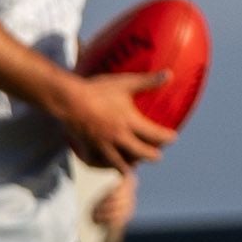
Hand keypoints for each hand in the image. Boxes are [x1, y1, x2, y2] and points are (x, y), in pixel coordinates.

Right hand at [40, 68, 170, 169]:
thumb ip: (148, 81)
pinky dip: (104, 167)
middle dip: (152, 156)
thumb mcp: (125, 83)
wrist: (68, 100)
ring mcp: (102, 146)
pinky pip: (98, 164)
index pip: (155, 135)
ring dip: (129, 166)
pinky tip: (106, 166)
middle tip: (158, 156)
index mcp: (129, 123)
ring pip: (119, 164)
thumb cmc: (98, 90)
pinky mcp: (87, 149)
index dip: (167, 138)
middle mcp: (118, 138)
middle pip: (140, 154)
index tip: (173, 138)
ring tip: (134, 165)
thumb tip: (170, 74)